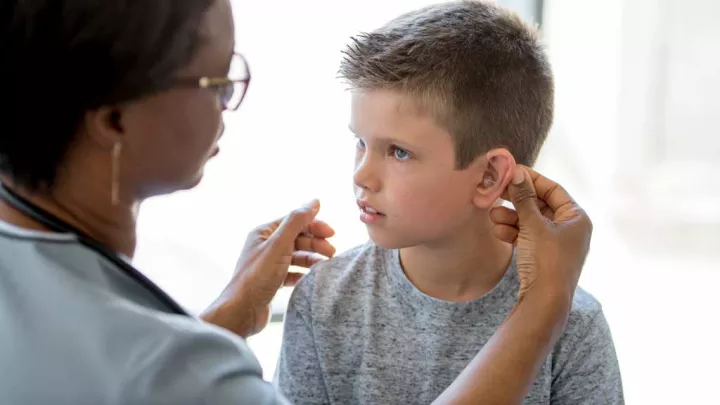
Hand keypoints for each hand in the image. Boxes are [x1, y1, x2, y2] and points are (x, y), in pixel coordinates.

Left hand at [202, 200, 335, 336]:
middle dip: (316, 243)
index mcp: (263, 233)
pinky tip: (311, 277)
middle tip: (332, 252)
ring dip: (312, 257)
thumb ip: (297, 221)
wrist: (242, 311)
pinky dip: (303, 272)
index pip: (294, 221)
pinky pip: (292, 272)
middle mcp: (265, 246)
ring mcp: (268, 264)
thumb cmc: (257, 277)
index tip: (332, 234)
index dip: (314, 225)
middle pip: (297, 238)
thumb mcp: (279, 245)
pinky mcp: (272, 281)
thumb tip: (315, 201)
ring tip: (326, 264)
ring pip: (296, 255)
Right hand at [489, 166, 591, 303]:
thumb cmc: (547, 259)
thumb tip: (517, 172)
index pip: (553, 189)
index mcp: (576, 217)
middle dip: (517, 201)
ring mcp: (557, 243)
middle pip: (540, 205)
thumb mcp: (533, 225)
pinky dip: (514, 232)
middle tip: (497, 191)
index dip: (531, 180)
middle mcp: (569, 228)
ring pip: (531, 221)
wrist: (545, 300)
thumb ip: (524, 198)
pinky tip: (498, 231)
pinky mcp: (544, 255)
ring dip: (511, 217)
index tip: (511, 173)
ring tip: (492, 215)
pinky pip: (528, 237)